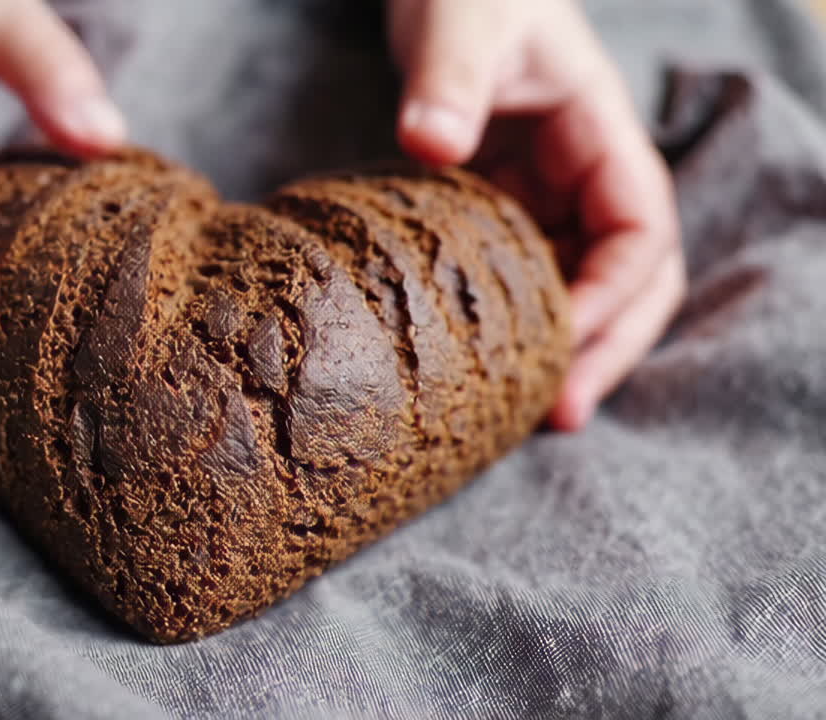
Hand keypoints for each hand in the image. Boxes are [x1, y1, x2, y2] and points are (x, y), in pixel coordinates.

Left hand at [388, 0, 684, 429]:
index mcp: (600, 137)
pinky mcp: (502, 213)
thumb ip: (449, 79)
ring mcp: (546, 200)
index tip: (562, 342)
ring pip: (580, 289)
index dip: (614, 296)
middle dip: (607, 348)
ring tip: (524, 414)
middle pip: (631, 279)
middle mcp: (585, 177)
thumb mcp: (461, 24)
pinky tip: (479, 366)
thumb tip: (431, 143)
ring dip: (564, 350)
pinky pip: (526, 279)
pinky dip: (515, 325)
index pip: (641, 231)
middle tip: (561, 413)